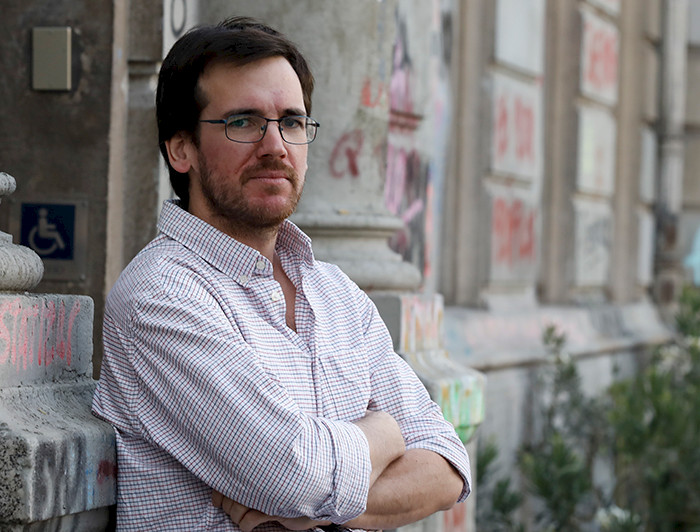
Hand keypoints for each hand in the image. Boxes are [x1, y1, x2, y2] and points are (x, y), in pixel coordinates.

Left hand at [212, 490, 331, 530]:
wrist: (319, 496)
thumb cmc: (293, 486)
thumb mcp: (272, 481)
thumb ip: (255, 478)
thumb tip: (228, 488)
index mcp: (259, 469)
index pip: (229, 478)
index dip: (218, 492)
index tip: (217, 501)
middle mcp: (261, 479)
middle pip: (230, 496)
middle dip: (228, 507)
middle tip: (235, 510)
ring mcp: (267, 494)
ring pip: (236, 509)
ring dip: (237, 517)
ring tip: (243, 517)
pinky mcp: (274, 510)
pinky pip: (249, 521)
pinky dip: (245, 525)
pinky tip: (250, 525)